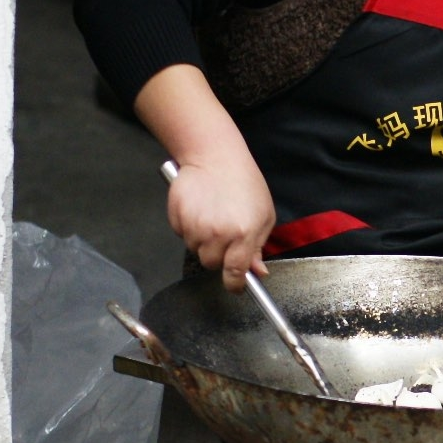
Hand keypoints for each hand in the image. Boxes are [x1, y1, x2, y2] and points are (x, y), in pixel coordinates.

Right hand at [166, 157, 276, 289]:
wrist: (215, 156)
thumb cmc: (244, 183)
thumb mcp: (264, 215)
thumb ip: (259, 246)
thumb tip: (257, 272)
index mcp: (244, 234)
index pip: (235, 273)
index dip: (234, 285)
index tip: (235, 286)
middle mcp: (218, 233)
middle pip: (211, 264)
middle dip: (218, 256)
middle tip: (224, 235)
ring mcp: (195, 225)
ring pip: (194, 249)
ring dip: (202, 240)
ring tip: (212, 216)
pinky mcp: (177, 216)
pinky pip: (180, 234)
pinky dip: (187, 227)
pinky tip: (199, 209)